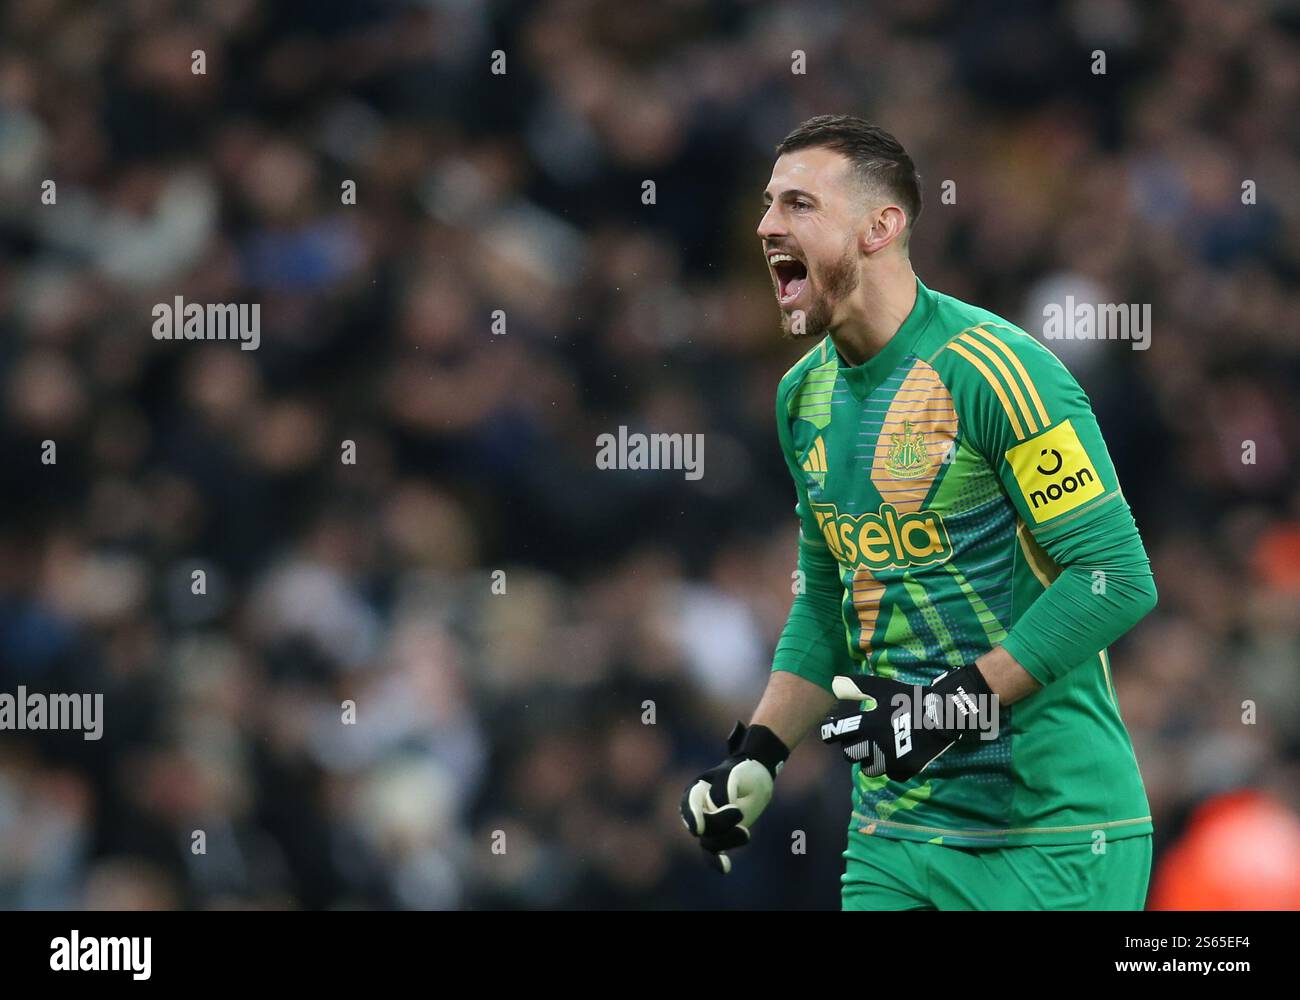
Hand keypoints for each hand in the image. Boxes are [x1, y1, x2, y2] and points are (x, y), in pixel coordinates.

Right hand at [680, 721, 788, 874]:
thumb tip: (714, 810)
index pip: (690, 805)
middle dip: (720, 824)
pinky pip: (713, 853)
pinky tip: (725, 867)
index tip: (697, 829)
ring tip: (746, 833)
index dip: (692, 817)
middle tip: (740, 812)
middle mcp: (696, 810)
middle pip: (702, 826)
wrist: (753, 779)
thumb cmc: (742, 772)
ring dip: (728, 840)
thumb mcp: (733, 775)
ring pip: (710, 842)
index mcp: (696, 790)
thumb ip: (721, 791)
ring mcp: (707, 825)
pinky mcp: (719, 837)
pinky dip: (717, 861)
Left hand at [819, 665, 993, 781]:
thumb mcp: (883, 688)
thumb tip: (835, 682)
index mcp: (867, 724)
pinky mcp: (905, 770)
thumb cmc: (909, 698)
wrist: (942, 713)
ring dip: (870, 761)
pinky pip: (889, 774)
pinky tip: (897, 756)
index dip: (830, 733)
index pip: (836, 733)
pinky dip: (891, 768)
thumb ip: (858, 687)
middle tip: (861, 741)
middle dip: (853, 747)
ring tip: (878, 751)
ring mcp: (890, 760)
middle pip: (850, 754)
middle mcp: (875, 744)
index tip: (830, 733)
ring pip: (867, 769)